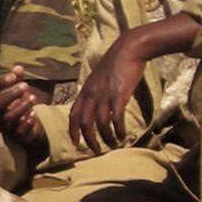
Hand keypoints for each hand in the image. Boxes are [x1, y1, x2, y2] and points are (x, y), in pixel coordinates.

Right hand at [0, 65, 47, 146]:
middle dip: (12, 94)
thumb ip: (16, 79)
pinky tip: (33, 115)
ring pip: (9, 117)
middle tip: (26, 85)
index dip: (2, 83)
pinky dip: (26, 124)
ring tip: (33, 97)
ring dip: (21, 107)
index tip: (14, 76)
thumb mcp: (15, 90)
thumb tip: (19, 67)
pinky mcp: (13, 135)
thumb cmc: (13, 104)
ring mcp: (3, 125)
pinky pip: (18, 131)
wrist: (19, 128)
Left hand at [68, 35, 147, 154]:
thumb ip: (95, 92)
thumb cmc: (116, 64)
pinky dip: (118, 130)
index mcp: (85, 90)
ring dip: (106, 137)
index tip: (75, 143)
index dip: (73, 131)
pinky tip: (122, 135)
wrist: (128, 50)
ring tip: (113, 145)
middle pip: (85, 123)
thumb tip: (97, 106)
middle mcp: (91, 94)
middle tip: (95, 151)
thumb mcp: (99, 78)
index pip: (73, 114)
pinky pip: (116, 118)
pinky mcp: (118, 95)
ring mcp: (104, 95)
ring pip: (100, 124)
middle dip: (89, 140)